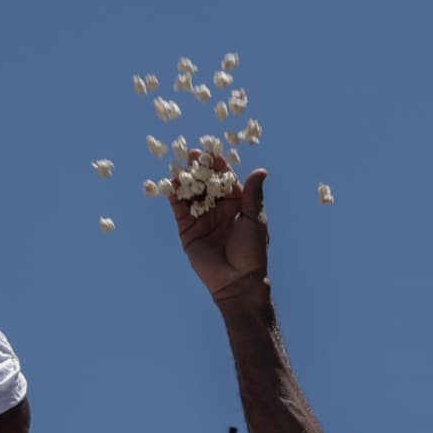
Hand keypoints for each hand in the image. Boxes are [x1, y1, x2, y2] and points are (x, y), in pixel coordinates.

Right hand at [170, 150, 269, 307]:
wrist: (236, 280)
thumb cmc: (251, 250)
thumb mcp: (254, 218)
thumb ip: (253, 194)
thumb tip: (261, 170)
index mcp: (237, 205)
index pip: (226, 180)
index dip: (218, 166)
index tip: (211, 152)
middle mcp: (218, 209)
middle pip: (206, 184)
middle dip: (199, 169)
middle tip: (191, 154)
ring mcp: (202, 219)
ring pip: (191, 194)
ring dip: (185, 180)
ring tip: (179, 165)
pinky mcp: (188, 230)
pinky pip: (179, 210)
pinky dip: (174, 197)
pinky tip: (170, 184)